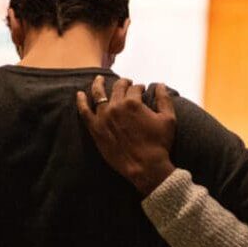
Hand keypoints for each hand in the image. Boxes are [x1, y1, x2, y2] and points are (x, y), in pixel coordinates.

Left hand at [76, 77, 176, 196]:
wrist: (145, 167)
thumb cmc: (159, 144)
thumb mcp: (169, 119)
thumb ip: (164, 99)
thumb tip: (159, 84)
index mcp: (133, 103)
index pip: (134, 88)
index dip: (139, 87)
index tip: (141, 89)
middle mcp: (116, 107)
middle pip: (117, 88)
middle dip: (123, 84)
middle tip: (126, 84)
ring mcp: (103, 117)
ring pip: (98, 95)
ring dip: (99, 84)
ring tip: (99, 79)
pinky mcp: (96, 130)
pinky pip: (84, 112)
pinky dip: (81, 102)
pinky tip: (79, 94)